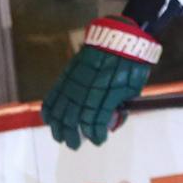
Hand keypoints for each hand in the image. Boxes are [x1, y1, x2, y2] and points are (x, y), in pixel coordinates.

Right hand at [42, 17, 160, 147]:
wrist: (119, 37)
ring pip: (60, 110)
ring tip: (60, 137)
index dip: (94, 135)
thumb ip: (120, 106)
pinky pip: (54, 95)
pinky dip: (50, 109)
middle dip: (74, 136)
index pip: (94, 122)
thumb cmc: (130, 64)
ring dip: (58, 127)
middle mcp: (87, 90)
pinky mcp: (66, 75)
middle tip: (75, 145)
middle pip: (74, 119)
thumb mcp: (132, 89)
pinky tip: (50, 120)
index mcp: (106, 94)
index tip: (97, 141)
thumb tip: (110, 122)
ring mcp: (74, 82)